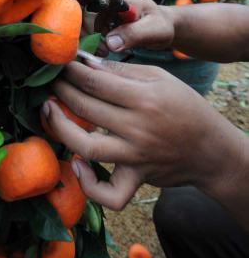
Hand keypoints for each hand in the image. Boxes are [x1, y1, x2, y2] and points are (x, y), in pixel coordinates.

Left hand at [42, 55, 246, 211]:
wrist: (210, 150)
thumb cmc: (184, 107)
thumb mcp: (159, 78)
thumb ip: (121, 72)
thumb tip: (85, 63)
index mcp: (144, 97)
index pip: (95, 81)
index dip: (70, 70)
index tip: (60, 63)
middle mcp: (138, 128)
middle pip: (85, 108)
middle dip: (61, 90)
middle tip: (50, 81)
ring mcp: (135, 156)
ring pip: (86, 147)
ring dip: (59, 128)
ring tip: (48, 111)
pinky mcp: (136, 178)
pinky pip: (110, 194)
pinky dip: (89, 184)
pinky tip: (75, 162)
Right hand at [51, 0, 174, 52]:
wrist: (164, 28)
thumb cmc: (161, 23)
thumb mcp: (155, 29)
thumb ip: (134, 34)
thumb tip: (110, 43)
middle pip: (71, 8)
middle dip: (73, 27)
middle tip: (94, 44)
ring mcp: (94, 12)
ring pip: (74, 24)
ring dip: (84, 40)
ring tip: (105, 50)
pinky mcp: (94, 24)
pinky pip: (81, 34)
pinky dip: (88, 45)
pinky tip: (104, 51)